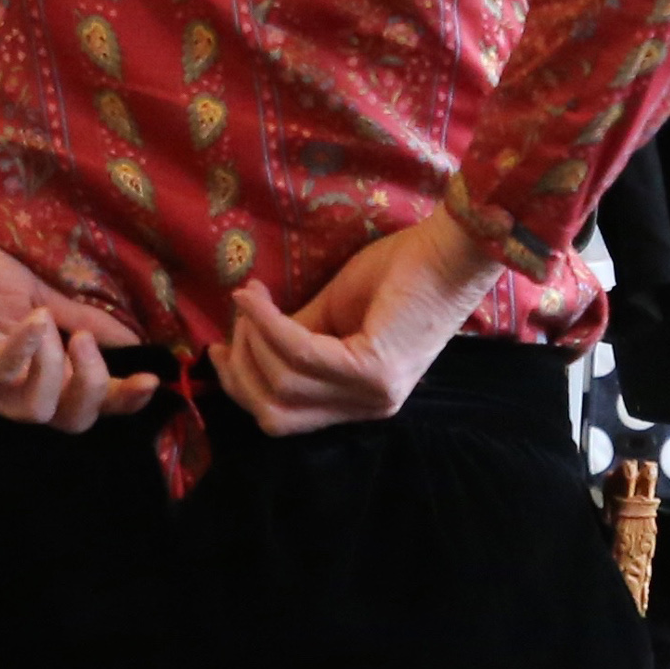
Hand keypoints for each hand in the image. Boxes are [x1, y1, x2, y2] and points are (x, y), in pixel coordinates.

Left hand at [0, 209, 150, 432]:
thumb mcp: (34, 291)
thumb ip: (79, 316)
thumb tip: (135, 339)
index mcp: (33, 372)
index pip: (86, 404)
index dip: (123, 399)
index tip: (153, 377)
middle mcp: (6, 390)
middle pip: (69, 421)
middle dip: (96, 389)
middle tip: (89, 343)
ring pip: (36, 411)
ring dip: (58, 371)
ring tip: (54, 327)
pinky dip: (22, 352)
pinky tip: (33, 321)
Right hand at [218, 205, 498, 436]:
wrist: (449, 251)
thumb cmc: (399, 273)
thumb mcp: (333, 312)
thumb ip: (295, 337)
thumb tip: (245, 341)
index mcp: (359, 402)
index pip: (284, 417)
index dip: (242, 385)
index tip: (221, 346)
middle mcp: (368, 409)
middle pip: (275, 413)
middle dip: (240, 368)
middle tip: (236, 321)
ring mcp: (372, 395)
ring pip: (281, 384)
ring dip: (253, 339)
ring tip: (251, 300)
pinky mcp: (373, 371)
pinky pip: (298, 353)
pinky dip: (268, 325)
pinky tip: (255, 299)